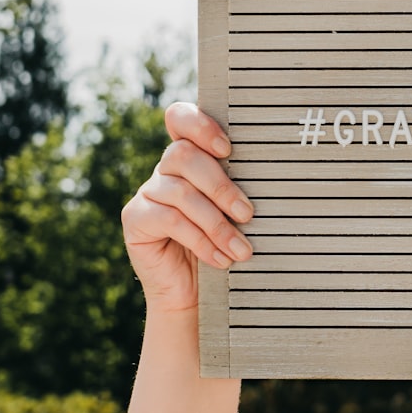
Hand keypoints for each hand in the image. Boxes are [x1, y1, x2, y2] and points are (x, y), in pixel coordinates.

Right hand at [121, 102, 253, 313]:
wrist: (196, 294)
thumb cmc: (225, 246)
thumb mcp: (236, 214)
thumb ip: (242, 188)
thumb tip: (276, 178)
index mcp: (191, 157)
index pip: (180, 119)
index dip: (199, 126)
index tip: (228, 149)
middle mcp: (166, 170)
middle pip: (183, 155)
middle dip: (220, 186)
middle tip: (248, 214)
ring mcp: (148, 192)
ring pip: (180, 192)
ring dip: (216, 222)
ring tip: (241, 249)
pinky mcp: (135, 218)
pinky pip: (169, 219)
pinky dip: (200, 240)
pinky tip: (221, 259)